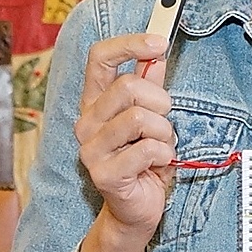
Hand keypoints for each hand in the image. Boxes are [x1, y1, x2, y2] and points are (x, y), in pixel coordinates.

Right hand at [75, 32, 174, 237]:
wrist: (137, 209)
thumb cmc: (144, 162)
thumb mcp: (152, 118)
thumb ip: (151, 87)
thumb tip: (157, 53)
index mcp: (95, 103)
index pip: (100, 58)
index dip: (129, 43)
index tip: (159, 42)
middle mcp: (87, 123)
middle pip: (128, 86)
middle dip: (160, 102)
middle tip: (164, 122)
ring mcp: (91, 149)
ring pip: (140, 118)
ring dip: (164, 133)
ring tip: (161, 147)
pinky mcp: (104, 174)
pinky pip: (149, 149)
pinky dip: (164, 155)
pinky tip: (157, 165)